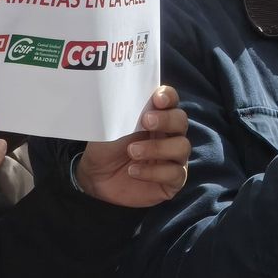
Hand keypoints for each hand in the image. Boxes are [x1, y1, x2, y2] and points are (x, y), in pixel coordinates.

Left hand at [75, 86, 190, 207]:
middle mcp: (169, 135)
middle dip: (167, 120)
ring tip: (132, 151)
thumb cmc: (106, 148)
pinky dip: (154, 172)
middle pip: (181, 121)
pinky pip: (175, 173)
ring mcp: (174, 158)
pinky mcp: (173, 180)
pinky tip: (133, 171)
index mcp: (157, 116)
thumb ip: (126, 114)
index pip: (171, 100)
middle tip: (146, 121)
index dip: (169, 97)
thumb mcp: (110, 128)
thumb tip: (132, 100)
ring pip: (182, 147)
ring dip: (157, 148)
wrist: (95, 178)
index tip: (157, 98)